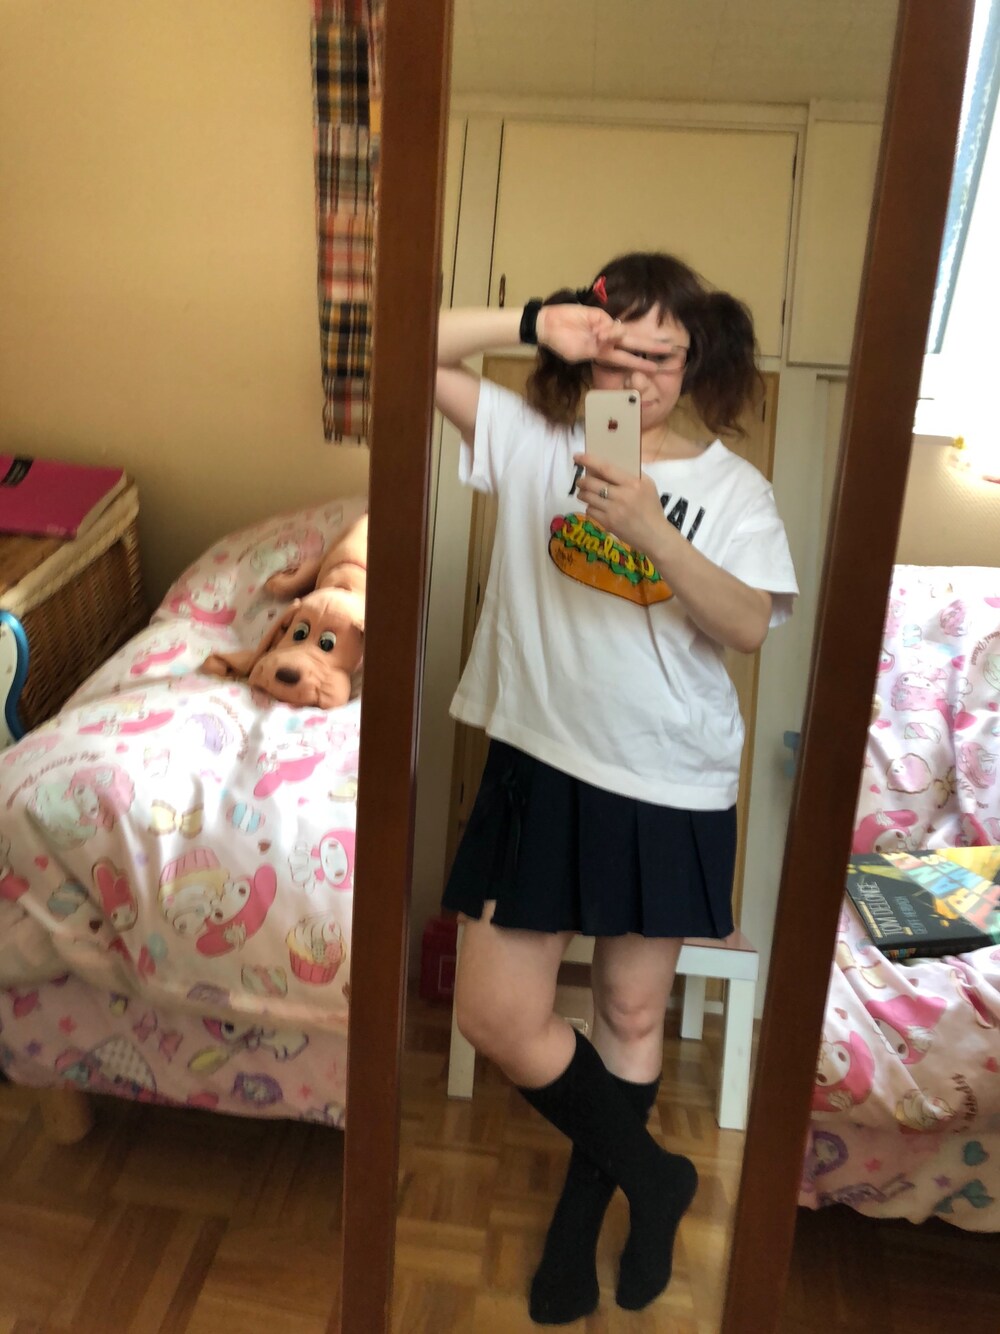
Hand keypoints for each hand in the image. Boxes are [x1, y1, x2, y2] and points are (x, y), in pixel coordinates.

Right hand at [536, 304, 654, 370]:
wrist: (547, 325)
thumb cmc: (560, 343)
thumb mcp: (578, 353)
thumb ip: (596, 348)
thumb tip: (610, 338)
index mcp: (603, 354)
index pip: (627, 359)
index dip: (642, 363)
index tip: (657, 368)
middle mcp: (608, 341)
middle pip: (634, 344)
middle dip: (651, 348)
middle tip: (671, 351)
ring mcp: (605, 327)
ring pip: (624, 333)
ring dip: (630, 340)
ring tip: (634, 343)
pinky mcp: (599, 315)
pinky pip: (610, 325)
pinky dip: (609, 332)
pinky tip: (601, 335)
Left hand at [573, 453, 670, 553]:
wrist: (654, 535)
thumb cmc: (651, 507)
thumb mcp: (648, 485)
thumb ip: (631, 475)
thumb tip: (608, 466)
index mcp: (633, 483)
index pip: (606, 468)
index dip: (589, 461)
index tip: (578, 456)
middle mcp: (622, 496)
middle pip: (592, 484)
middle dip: (582, 481)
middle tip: (580, 480)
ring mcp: (613, 511)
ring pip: (588, 498)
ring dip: (582, 493)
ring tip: (584, 493)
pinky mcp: (608, 523)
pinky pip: (590, 511)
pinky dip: (589, 507)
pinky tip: (594, 506)